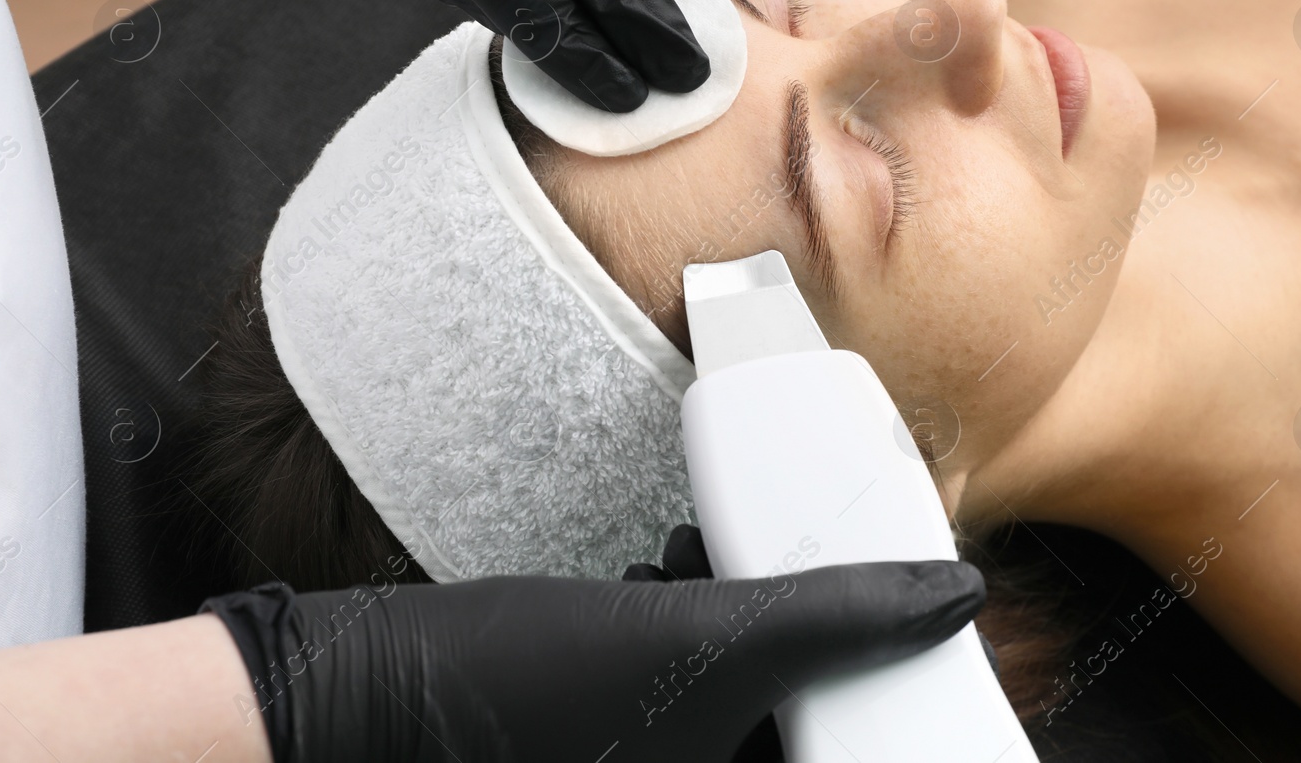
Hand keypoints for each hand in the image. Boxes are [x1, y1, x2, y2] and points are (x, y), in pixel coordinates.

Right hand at [203, 541, 985, 762]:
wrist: (350, 690)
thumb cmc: (510, 687)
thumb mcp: (699, 640)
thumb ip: (834, 616)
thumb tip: (950, 596)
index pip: (844, 752)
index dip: (889, 710)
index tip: (922, 652)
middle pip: (799, 723)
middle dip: (812, 651)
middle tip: (812, 573)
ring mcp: (638, 754)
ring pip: (740, 697)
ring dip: (746, 619)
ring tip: (711, 557)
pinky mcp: (600, 727)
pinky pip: (681, 679)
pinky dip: (686, 621)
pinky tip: (664, 567)